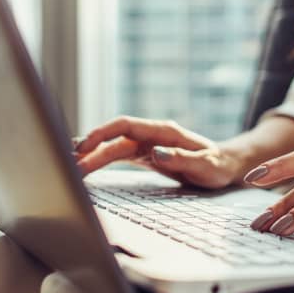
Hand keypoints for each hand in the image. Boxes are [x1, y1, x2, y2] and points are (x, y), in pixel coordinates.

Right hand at [74, 116, 241, 188]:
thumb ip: (182, 158)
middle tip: (70, 166)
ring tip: (70, 167)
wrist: (223, 165)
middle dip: (91, 149)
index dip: (104, 133)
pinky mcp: (146, 156)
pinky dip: (102, 159)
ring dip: (93, 156)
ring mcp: (147, 145)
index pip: (127, 125)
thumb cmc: (217, 165)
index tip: (85, 145)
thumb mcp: (205, 165)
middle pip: (115, 138)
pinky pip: (119, 155)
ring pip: (113, 147)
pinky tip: (86, 164)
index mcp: (164, 131)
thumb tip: (156, 153)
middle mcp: (152, 135)